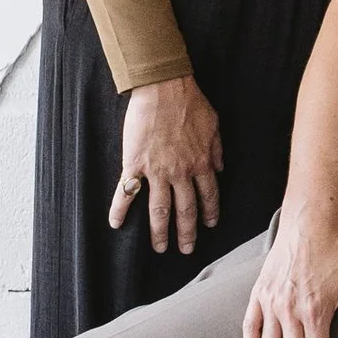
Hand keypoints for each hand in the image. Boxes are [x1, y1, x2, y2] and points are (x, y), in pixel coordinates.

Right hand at [110, 78, 223, 255]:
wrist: (164, 88)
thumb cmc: (190, 102)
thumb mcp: (214, 125)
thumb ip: (218, 149)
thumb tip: (222, 167)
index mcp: (202, 162)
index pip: (209, 195)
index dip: (209, 212)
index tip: (209, 226)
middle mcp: (181, 172)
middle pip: (186, 210)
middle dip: (187, 232)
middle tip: (186, 249)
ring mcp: (157, 171)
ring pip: (160, 209)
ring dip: (160, 231)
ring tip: (160, 247)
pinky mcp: (135, 164)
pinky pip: (126, 193)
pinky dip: (119, 210)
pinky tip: (116, 224)